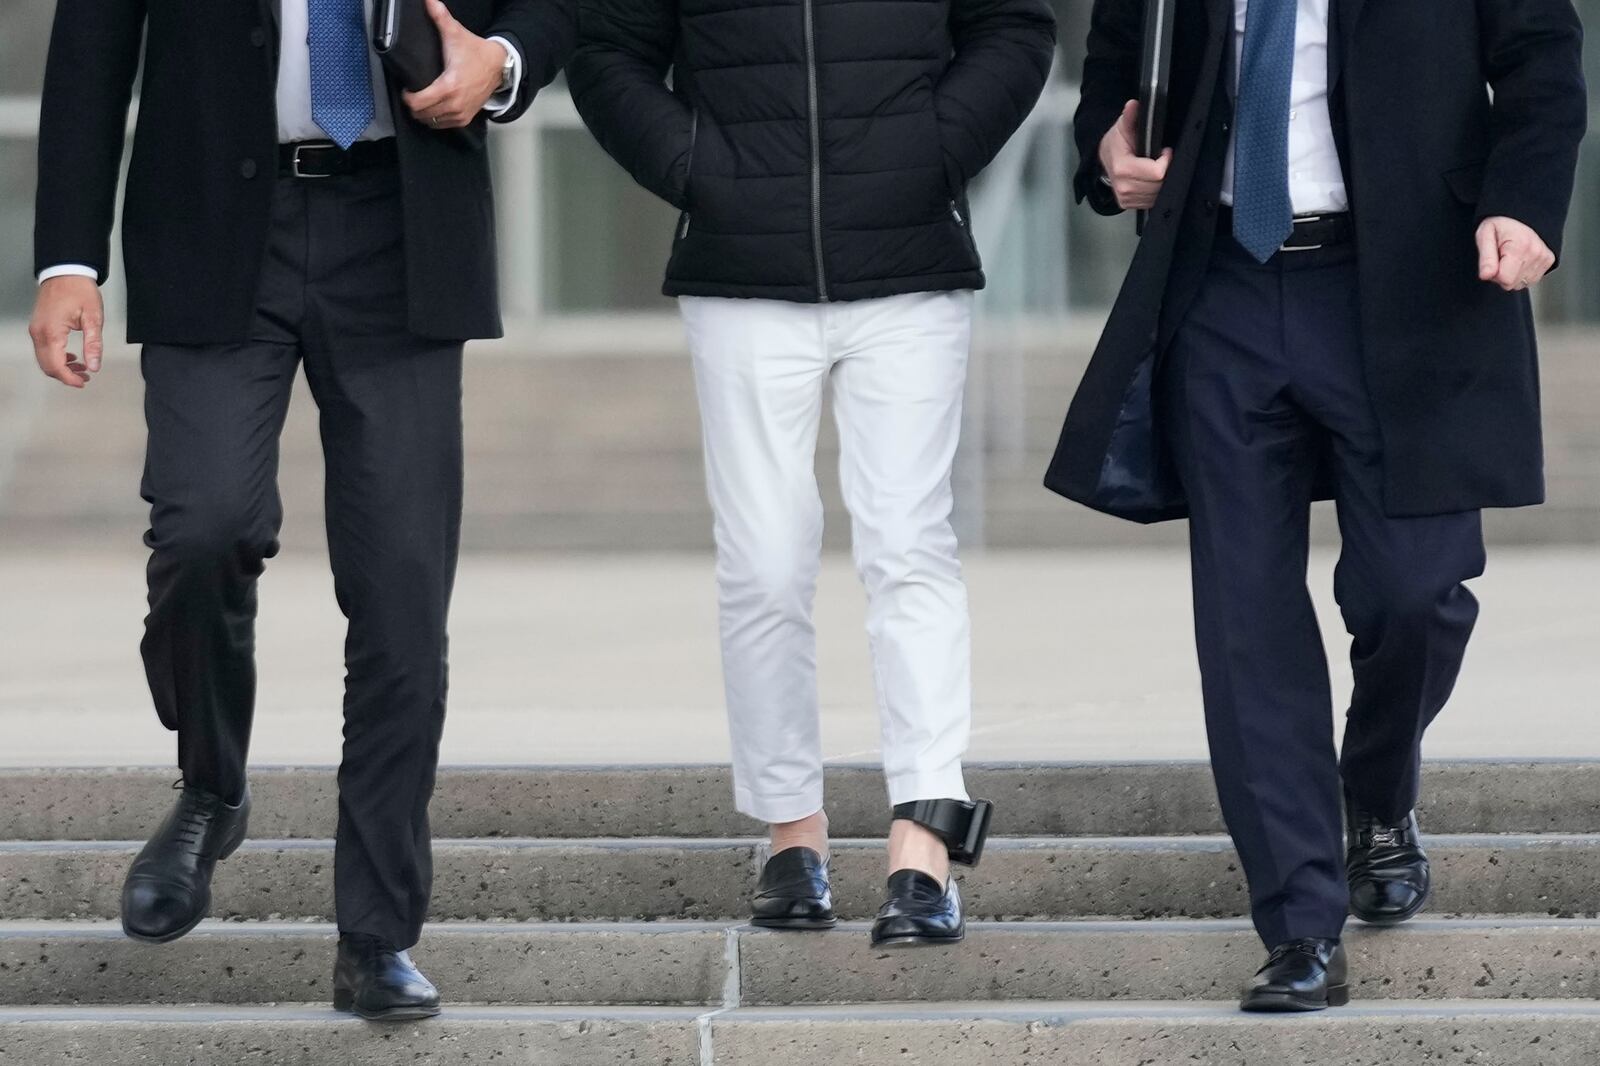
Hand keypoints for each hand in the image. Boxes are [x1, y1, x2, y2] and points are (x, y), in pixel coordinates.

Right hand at [28, 276, 103, 389]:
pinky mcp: (38, 326)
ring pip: (43, 359)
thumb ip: (94, 344)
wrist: (66, 272)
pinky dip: (56, 357)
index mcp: (51, 332)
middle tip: (84, 378)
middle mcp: (38, 332)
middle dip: (65, 376)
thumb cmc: (79, 290)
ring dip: (61, 367)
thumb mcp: (94, 318)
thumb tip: (94, 365)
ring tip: (82, 368)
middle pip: (47, 366)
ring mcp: (36, 329)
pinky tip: (72, 357)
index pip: (56, 366)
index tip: (83, 383)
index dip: (69, 379)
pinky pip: (43, 349)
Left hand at [401, 0, 507, 129]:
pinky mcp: (465, 119)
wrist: (498, 67)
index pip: (418, 103)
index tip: (407, 88)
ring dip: (423, 114)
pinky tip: (433, 109)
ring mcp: (460, 114)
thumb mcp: (455, 34)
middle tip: (412, 94)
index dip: (407, 97)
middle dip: (412, 106)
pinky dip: (435, 119)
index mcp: (449, 86)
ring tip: (421, 101)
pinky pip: (443, 125)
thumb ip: (440, 17)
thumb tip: (428, 0)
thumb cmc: (475, 52)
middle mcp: (454, 104)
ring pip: (431, 122)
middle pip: (421, 115)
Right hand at [1099, 99, 1171, 210]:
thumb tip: (1133, 105)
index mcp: (1122, 168)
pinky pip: (1152, 201)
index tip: (1164, 151)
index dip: (1166, 160)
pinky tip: (1152, 179)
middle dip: (1165, 171)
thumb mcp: (1122, 127)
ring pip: (1158, 194)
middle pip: (1160, 185)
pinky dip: (1156, 190)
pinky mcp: (1130, 205)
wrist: (1104, 158)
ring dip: (1162, 182)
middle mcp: (1124, 188)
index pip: (1157, 173)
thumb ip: (1130, 116)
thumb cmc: (1116, 143)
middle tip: (1160, 159)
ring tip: (1156, 168)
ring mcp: (1126, 199)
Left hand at [1476, 216, 1554, 292]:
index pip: (1505, 280)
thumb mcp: (1485, 236)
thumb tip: (1486, 276)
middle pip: (1511, 284)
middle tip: (1500, 258)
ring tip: (1510, 257)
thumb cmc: (1500, 226)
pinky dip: (1521, 274)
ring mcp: (1544, 258)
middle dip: (1501, 276)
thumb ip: (1485, 258)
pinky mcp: (1548, 261)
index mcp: (1520, 247)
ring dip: (1511, 275)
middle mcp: (1535, 253)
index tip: (1493, 261)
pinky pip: (1530, 280)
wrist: (1520, 216)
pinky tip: (1519, 260)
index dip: (1494, 275)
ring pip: (1520, 284)